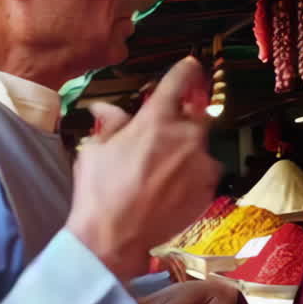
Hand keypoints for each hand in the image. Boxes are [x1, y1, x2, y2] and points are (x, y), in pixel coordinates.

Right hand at [67, 57, 218, 280]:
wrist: (114, 237)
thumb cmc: (99, 192)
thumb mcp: (95, 149)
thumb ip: (110, 122)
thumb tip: (106, 108)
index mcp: (156, 120)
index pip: (179, 81)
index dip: (186, 70)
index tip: (191, 66)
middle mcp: (185, 137)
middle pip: (197, 113)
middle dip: (185, 116)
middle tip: (167, 129)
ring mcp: (200, 165)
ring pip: (201, 146)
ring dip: (187, 149)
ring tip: (162, 169)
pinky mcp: (207, 190)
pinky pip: (205, 172)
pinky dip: (192, 174)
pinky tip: (170, 187)